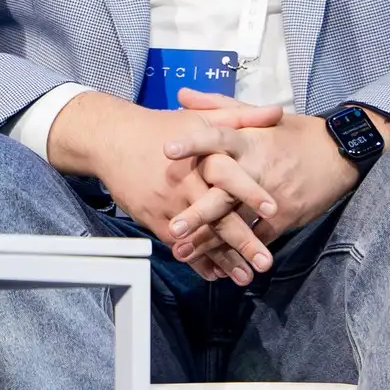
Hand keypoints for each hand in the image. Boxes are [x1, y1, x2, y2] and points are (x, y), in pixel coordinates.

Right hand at [46, 91, 284, 284]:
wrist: (112, 140)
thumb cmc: (160, 127)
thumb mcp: (200, 117)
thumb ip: (240, 116)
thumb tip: (277, 112)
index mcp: (200, 157)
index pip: (230, 176)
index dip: (251, 193)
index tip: (273, 210)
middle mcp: (185, 183)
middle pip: (218, 216)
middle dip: (243, 241)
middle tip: (265, 262)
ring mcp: (169, 204)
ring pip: (200, 236)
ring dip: (223, 259)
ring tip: (245, 277)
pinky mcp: (153, 218)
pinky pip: (179, 244)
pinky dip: (196, 260)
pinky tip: (214, 273)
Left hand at [164, 90, 378, 278]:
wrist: (339, 153)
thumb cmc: (292, 133)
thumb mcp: (258, 115)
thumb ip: (217, 106)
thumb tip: (181, 94)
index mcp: (248, 142)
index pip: (217, 138)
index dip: (193, 142)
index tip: (167, 149)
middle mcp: (258, 170)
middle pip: (224, 192)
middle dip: (198, 212)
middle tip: (173, 226)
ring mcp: (272, 197)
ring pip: (237, 221)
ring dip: (209, 240)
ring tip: (182, 252)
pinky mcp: (285, 217)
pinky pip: (259, 237)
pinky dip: (238, 253)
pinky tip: (217, 267)